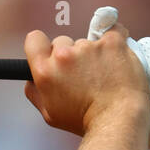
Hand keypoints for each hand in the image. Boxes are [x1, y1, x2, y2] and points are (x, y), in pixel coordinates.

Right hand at [23, 14, 148, 136]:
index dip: (41, 46)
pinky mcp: (113, 43)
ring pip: (87, 41)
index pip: (34, 39)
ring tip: (104, 76)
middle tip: (83, 75)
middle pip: (62, 42)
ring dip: (94, 54)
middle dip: (70, 55)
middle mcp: (64, 56)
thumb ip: (36, 92)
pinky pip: (113, 28)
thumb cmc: (85, 121)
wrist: (118, 120)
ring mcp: (89, 47)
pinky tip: (116, 53)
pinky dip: (114, 39)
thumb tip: (32, 78)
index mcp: (45, 72)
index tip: (51, 54)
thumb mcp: (49, 114)